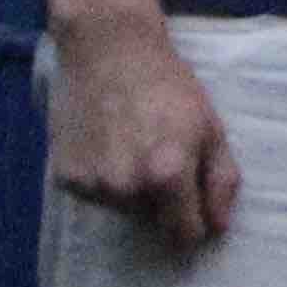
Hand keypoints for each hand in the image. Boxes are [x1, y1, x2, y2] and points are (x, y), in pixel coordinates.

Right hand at [48, 11, 237, 248]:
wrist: (108, 51)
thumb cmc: (169, 86)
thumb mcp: (211, 128)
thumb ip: (220, 181)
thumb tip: (218, 228)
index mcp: (167, 177)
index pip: (185, 234)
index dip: (195, 224)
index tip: (196, 209)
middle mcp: (126, 188)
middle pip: (153, 221)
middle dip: (163, 200)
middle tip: (160, 155)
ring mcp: (91, 184)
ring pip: (123, 208)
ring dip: (131, 188)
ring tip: (132, 144)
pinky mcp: (65, 178)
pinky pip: (95, 193)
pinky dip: (103, 178)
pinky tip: (106, 143)